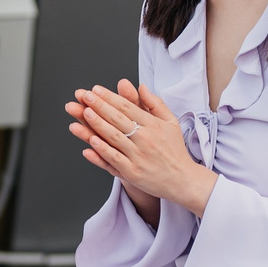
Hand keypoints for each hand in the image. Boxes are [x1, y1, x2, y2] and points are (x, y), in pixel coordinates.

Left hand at [66, 81, 216, 217]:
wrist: (183, 180)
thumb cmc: (175, 150)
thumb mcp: (171, 122)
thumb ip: (155, 104)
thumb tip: (141, 86)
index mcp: (154, 125)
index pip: (128, 107)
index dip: (110, 98)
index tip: (96, 90)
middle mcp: (146, 139)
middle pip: (119, 120)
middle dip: (100, 106)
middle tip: (86, 96)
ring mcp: (138, 156)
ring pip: (114, 137)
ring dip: (98, 124)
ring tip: (85, 112)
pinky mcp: (133, 172)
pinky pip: (114, 159)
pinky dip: (102, 150)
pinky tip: (90, 142)